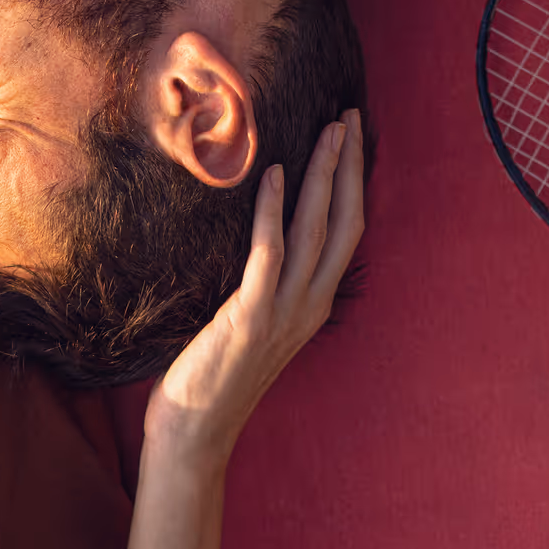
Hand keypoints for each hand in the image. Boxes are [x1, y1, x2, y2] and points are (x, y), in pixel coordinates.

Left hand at [146, 108, 365, 465]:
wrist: (195, 429)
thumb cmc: (215, 374)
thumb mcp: (254, 322)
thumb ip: (270, 285)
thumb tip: (266, 239)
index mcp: (314, 305)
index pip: (349, 233)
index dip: (353, 184)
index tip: (351, 140)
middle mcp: (309, 306)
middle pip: (345, 222)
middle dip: (348, 167)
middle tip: (347, 118)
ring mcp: (284, 312)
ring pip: (316, 231)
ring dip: (322, 177)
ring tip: (325, 134)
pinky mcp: (251, 316)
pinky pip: (270, 254)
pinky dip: (273, 211)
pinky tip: (271, 175)